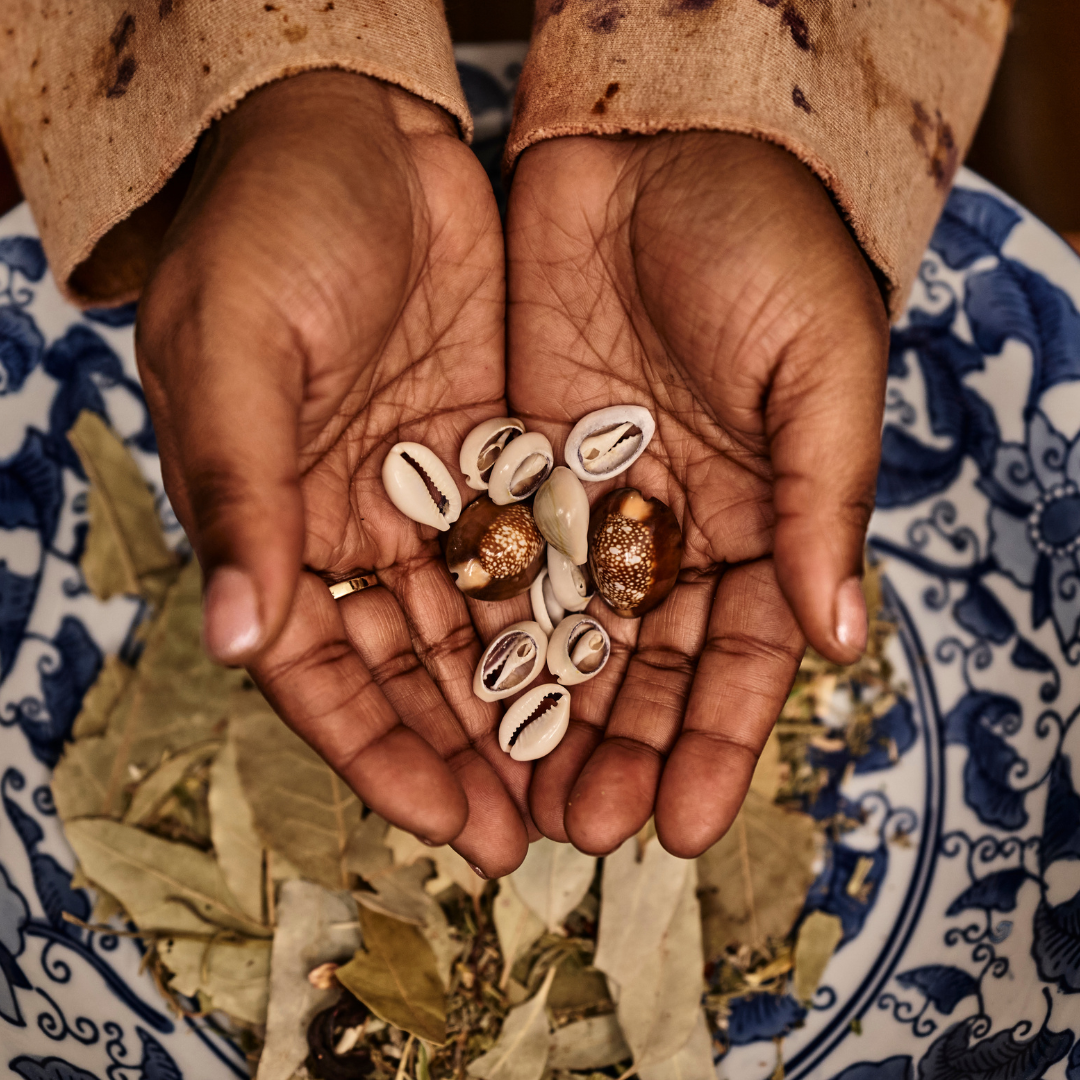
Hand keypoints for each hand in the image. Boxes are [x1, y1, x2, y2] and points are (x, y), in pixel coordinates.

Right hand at [137, 72, 530, 876]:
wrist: (356, 124)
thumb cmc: (269, 224)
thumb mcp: (238, 350)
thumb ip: (244, 495)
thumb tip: (242, 641)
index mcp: (276, 522)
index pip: (327, 670)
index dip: (380, 753)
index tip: (447, 821)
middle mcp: (359, 523)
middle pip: (420, 667)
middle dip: (475, 751)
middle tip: (542, 831)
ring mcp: (438, 490)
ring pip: (490, 621)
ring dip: (536, 700)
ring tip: (591, 775)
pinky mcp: (506, 448)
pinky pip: (545, 546)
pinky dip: (574, 608)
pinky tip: (617, 667)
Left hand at [506, 132, 888, 856]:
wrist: (655, 143)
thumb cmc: (763, 241)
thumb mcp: (818, 364)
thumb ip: (823, 500)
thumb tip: (845, 637)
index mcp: (759, 517)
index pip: (740, 657)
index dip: (715, 744)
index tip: (682, 823)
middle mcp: (670, 525)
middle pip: (643, 665)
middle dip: (616, 749)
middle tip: (579, 829)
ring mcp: (586, 501)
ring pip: (562, 631)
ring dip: (542, 714)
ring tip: (515, 796)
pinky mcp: (512, 462)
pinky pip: (493, 561)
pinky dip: (481, 628)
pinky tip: (463, 695)